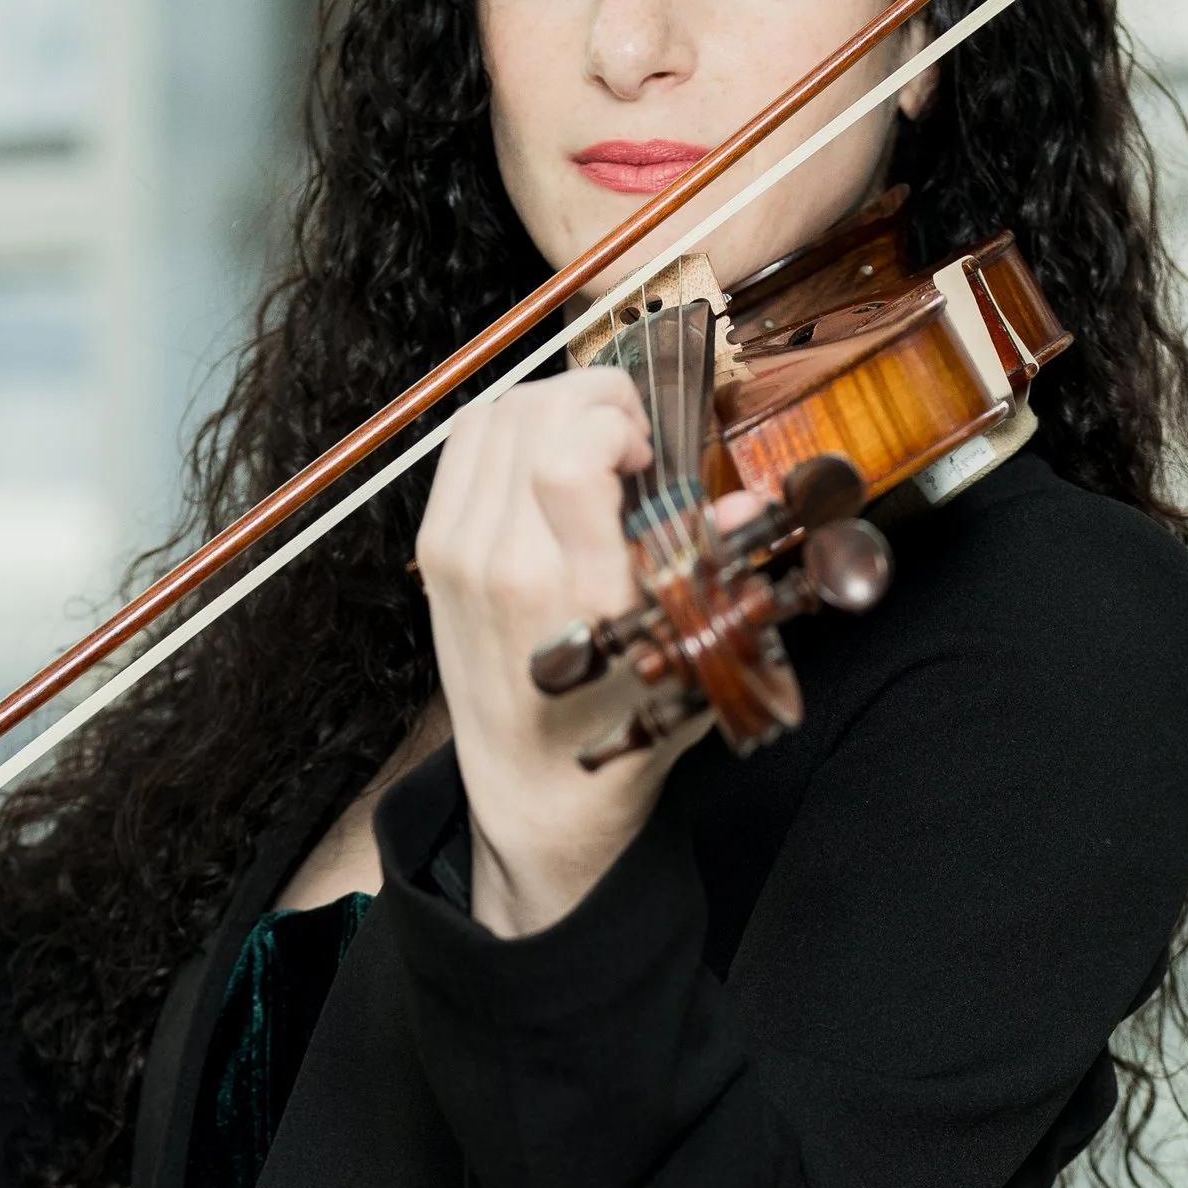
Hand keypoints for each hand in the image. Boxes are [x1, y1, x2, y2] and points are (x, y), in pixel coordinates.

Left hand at [416, 368, 696, 935]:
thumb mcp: (691, 654)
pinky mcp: (435, 554)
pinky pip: (463, 448)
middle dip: (593, 397)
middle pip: (530, 414)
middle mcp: (505, 566)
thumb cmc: (617, 728)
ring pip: (491, 417)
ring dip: (551, 404)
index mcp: (576, 592)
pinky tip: (546, 458)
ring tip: (592, 443)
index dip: (615, 422)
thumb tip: (752, 498)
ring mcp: (459, 556)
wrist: (534, 790)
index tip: (646, 451)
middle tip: (630, 438)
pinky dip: (508, 429)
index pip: (568, 456)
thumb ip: (719, 566)